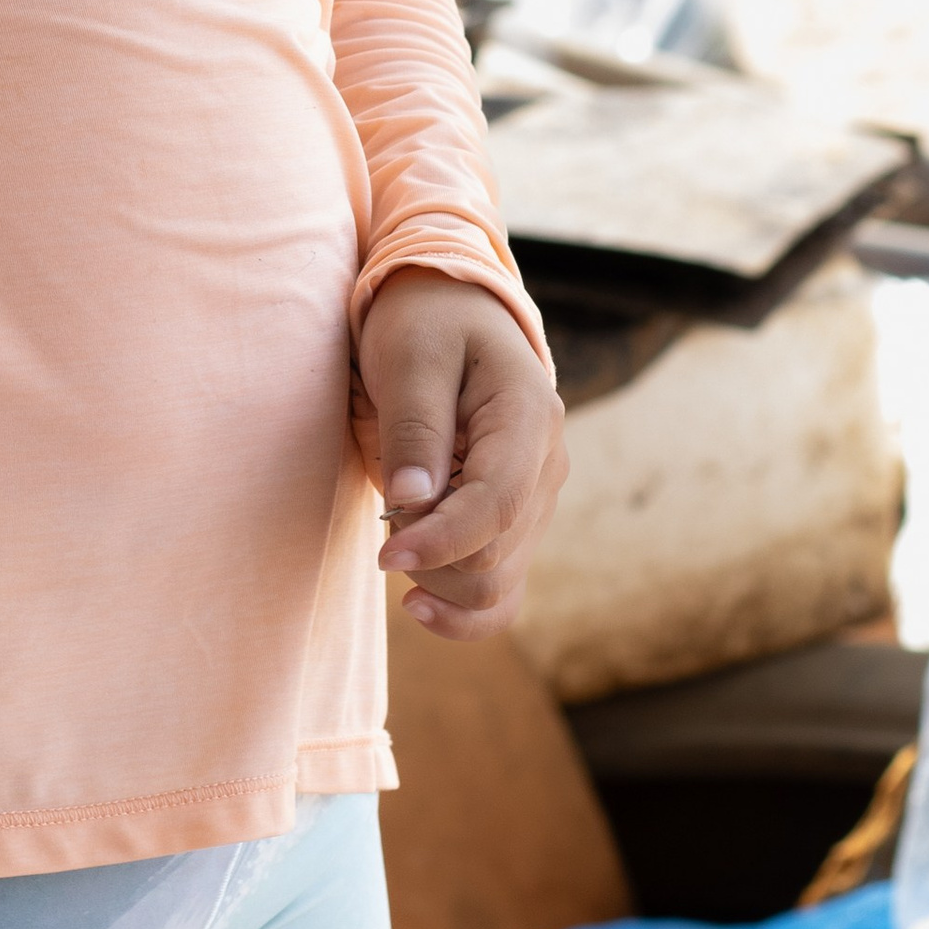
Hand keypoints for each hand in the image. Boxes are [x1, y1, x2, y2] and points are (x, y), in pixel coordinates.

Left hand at [358, 269, 565, 639]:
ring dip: (436, 580)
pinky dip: (462, 613)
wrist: (450, 315)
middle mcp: (545, 468)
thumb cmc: (426, 324)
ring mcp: (535, 503)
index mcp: (529, 417)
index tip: (385, 555)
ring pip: (495, 586)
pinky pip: (501, 596)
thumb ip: (415, 427)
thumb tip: (413, 502)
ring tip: (396, 535)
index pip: (497, 504)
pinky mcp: (514, 527)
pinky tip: (417, 604)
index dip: (441, 541)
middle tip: (383, 513)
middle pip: (494, 557)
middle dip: (428, 554)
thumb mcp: (410, 356)